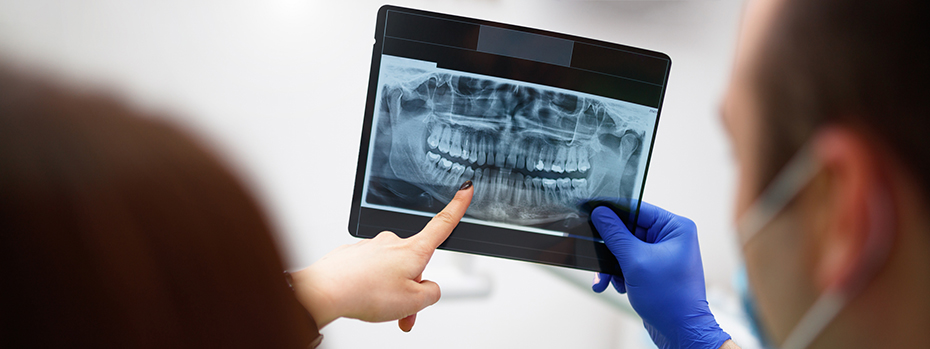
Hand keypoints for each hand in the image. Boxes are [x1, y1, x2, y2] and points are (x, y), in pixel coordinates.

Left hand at [291, 181, 473, 331]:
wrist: (326, 291)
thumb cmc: (366, 292)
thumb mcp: (413, 302)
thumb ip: (431, 293)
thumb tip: (427, 288)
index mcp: (413, 250)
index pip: (442, 224)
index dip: (457, 207)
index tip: (465, 190)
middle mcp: (392, 242)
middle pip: (414, 265)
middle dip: (412, 289)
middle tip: (404, 313)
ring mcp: (371, 247)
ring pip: (391, 272)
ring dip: (391, 292)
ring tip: (380, 309)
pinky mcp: (354, 255)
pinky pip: (370, 273)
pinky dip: (372, 287)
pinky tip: (363, 298)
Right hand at [590, 201, 729, 348]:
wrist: (680, 331)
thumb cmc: (670, 298)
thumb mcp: (635, 261)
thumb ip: (615, 234)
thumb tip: (600, 214)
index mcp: (676, 227)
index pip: (638, 209)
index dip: (614, 213)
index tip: (593, 212)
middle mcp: (671, 237)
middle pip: (628, 230)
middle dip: (612, 248)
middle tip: (599, 257)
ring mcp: (663, 254)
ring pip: (625, 248)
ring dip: (613, 264)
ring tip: (606, 279)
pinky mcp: (654, 269)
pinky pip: (629, 262)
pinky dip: (619, 273)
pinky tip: (617, 286)